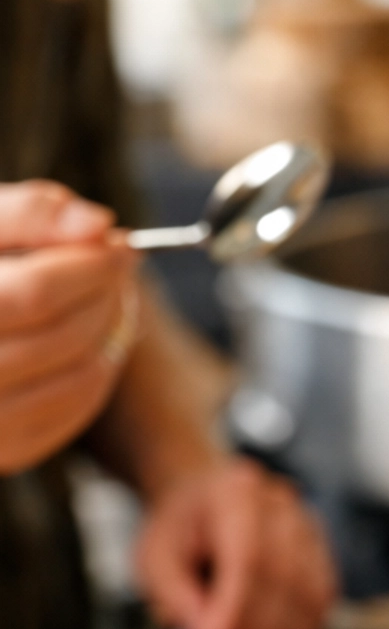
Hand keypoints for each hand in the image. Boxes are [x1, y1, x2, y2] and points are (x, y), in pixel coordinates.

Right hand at [0, 182, 137, 472]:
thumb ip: (31, 213)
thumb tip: (98, 224)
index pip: (33, 293)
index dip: (89, 266)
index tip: (118, 245)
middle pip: (59, 336)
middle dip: (105, 297)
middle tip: (116, 272)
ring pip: (74, 377)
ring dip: (110, 333)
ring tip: (106, 302)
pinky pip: (72, 415)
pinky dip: (97, 375)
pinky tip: (91, 344)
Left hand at [136, 458, 335, 628]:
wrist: (203, 501)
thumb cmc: (180, 528)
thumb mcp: (156, 561)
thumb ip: (178, 602)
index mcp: (236, 495)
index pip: (249, 560)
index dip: (236, 615)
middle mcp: (282, 509)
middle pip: (285, 584)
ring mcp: (309, 533)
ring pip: (309, 601)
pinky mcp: (322, 559)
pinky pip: (319, 608)